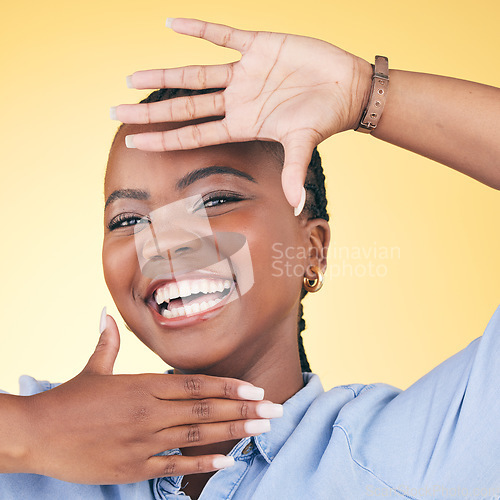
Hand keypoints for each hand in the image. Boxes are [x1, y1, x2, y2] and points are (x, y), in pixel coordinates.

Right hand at [17, 312, 276, 483]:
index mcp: (143, 385)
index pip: (197, 383)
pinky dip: (203, 463)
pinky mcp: (134, 467)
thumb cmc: (67, 400)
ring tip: (263, 429)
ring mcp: (144, 440)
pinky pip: (175, 465)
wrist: (36, 434)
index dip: (229, 386)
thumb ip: (107, 342)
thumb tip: (104, 313)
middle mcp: (150, 410)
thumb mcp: (93, 369)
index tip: (256, 388)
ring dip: (234, 431)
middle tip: (276, 410)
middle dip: (245, 409)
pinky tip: (228, 459)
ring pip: (198, 433)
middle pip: (206, 407)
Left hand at [114, 18, 371, 207]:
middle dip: (151, 111)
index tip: (134, 143)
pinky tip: (171, 23)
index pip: (194, 133)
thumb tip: (299, 208)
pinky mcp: (257, 46)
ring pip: (195, 74)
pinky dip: (199, 29)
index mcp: (242, 124)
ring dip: (163, 75)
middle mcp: (236, 100)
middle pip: (185, 107)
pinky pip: (222, 34)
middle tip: (114, 112)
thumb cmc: (324, 119)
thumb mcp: (304, 145)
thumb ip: (294, 172)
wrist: (345, 88)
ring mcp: (243, 74)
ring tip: (130, 77)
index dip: (164, 139)